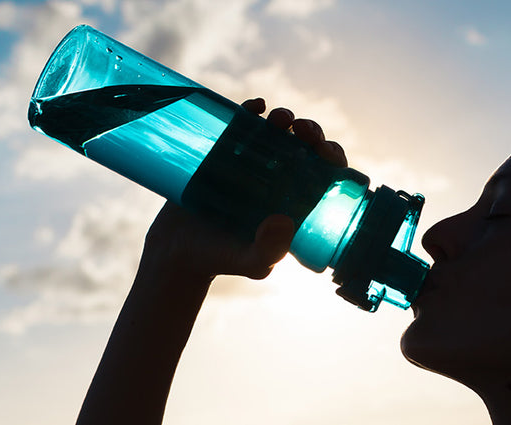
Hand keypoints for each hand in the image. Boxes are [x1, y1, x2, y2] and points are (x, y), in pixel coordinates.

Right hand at [140, 98, 347, 285]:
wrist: (178, 251)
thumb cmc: (222, 260)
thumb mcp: (252, 263)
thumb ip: (269, 250)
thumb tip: (284, 221)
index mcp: (296, 202)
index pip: (326, 174)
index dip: (332, 157)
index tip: (325, 152)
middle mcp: (278, 180)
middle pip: (305, 148)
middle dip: (312, 133)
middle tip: (302, 131)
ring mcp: (252, 163)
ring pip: (278, 132)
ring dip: (285, 118)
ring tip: (279, 119)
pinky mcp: (225, 152)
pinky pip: (243, 125)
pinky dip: (252, 110)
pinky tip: (257, 105)